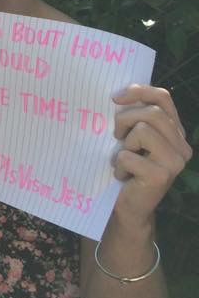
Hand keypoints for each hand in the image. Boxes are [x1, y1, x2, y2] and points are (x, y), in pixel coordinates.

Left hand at [112, 84, 192, 224]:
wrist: (127, 206)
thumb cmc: (126, 167)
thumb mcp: (130, 137)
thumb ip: (134, 117)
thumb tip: (117, 94)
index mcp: (175, 131)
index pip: (163, 98)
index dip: (139, 91)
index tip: (115, 97)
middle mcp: (182, 145)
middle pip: (152, 113)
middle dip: (125, 120)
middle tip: (116, 137)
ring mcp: (175, 162)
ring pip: (142, 130)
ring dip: (123, 145)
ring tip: (123, 159)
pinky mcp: (161, 176)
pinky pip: (129, 155)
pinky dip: (118, 164)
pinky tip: (122, 175)